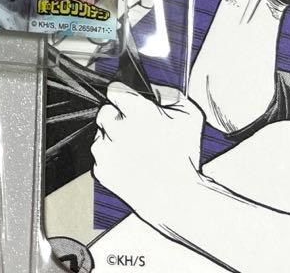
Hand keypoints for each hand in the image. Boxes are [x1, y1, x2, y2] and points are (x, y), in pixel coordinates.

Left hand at [91, 83, 203, 221]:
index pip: (114, 90)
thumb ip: (168, 94)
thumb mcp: (190, 115)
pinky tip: (129, 165)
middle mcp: (117, 129)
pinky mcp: (101, 170)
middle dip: (116, 117)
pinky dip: (111, 160)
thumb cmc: (185, 157)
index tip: (127, 101)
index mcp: (137, 112)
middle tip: (132, 128)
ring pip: (100, 135)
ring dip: (112, 139)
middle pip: (104, 111)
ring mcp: (107, 151)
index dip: (122, 95)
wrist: (179, 199)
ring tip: (134, 150)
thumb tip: (151, 89)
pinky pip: (100, 158)